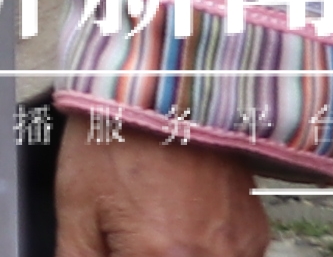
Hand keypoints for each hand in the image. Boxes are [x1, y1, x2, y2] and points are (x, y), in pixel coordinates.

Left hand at [56, 126, 267, 256]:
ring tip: (153, 227)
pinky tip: (180, 226)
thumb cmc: (114, 140)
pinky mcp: (256, 232)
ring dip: (177, 254)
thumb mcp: (76, 206)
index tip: (113, 249)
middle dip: (144, 255)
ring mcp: (241, 247)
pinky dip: (206, 252)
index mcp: (161, 256)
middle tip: (131, 241)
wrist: (160, 92)